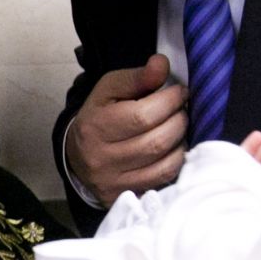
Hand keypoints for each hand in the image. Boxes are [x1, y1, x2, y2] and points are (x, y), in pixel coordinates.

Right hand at [67, 55, 187, 204]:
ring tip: (179, 127)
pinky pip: (163, 180)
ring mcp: (114, 182)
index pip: (142, 115)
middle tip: (182, 110)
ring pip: (163, 164)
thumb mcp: (109, 90)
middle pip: (156, 142)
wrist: (78, 156)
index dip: (169, 101)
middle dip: (179, 121)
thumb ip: (136, 77)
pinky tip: (175, 148)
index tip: (179, 92)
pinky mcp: (126, 196)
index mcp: (96, 126)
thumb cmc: (99, 116)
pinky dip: (177, 161)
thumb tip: (161, 64)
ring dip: (181, 141)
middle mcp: (102, 158)